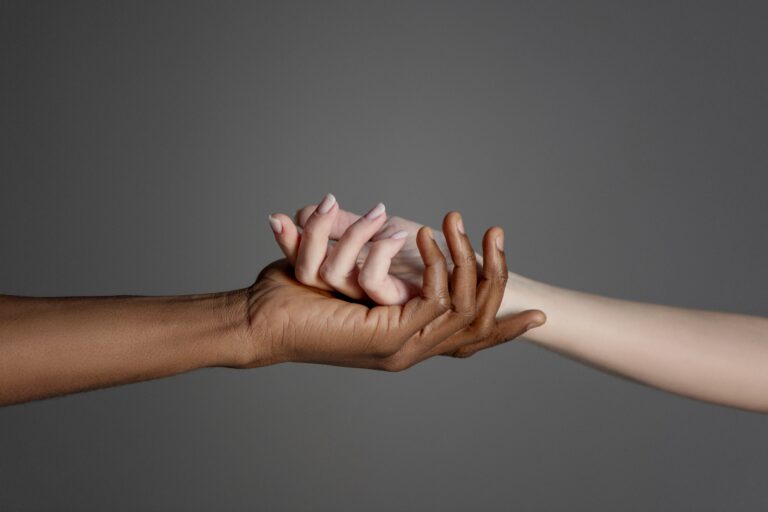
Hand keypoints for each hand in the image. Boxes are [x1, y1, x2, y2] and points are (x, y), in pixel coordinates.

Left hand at [241, 212, 539, 368]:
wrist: (258, 318)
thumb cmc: (296, 295)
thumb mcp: (347, 274)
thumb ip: (376, 266)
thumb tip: (390, 227)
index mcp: (406, 340)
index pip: (471, 342)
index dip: (507, 331)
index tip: (540, 316)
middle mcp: (410, 351)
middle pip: (478, 323)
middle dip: (497, 275)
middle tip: (497, 234)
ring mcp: (401, 349)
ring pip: (463, 308)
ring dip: (469, 260)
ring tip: (459, 223)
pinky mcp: (386, 338)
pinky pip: (434, 300)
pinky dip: (437, 265)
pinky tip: (424, 237)